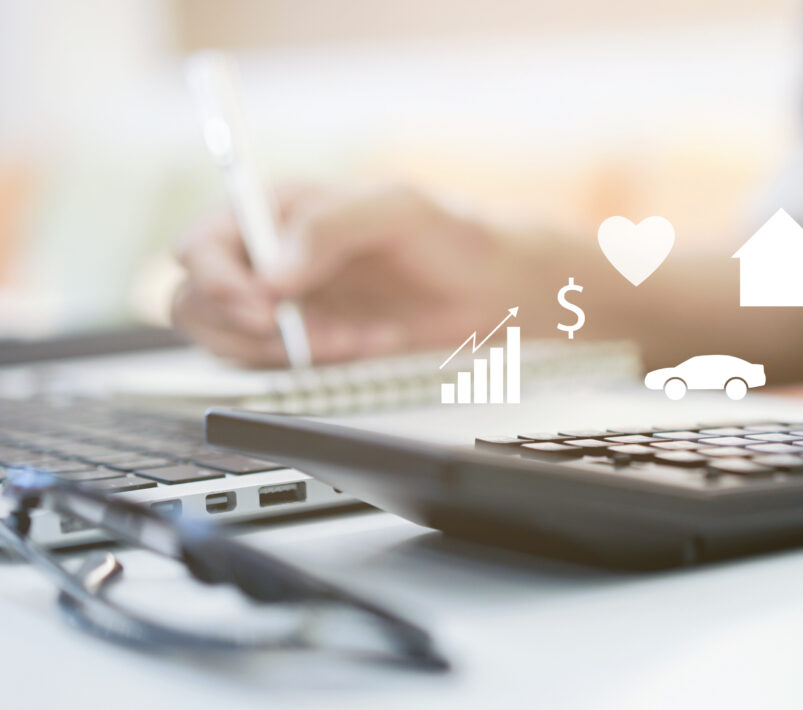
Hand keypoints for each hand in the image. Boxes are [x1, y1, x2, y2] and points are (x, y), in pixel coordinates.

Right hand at [172, 183, 512, 365]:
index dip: (215, 278)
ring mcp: (278, 304)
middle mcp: (263, 256)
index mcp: (272, 209)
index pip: (200, 243)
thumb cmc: (445, 235)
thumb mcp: (398, 210)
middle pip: (193, 299)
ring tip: (348, 334)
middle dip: (241, 325)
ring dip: (281, 349)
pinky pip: (273, 367)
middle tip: (302, 331)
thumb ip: (332, 227)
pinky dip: (314, 365)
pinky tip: (362, 342)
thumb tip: (274, 271)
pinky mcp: (300, 343)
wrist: (487, 290)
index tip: (264, 304)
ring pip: (224, 340)